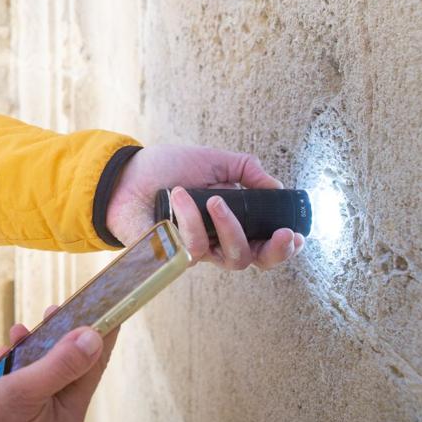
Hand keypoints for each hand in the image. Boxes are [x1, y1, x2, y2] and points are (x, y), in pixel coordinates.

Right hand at [0, 312, 116, 421]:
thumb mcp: (25, 388)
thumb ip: (61, 363)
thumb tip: (93, 338)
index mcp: (69, 411)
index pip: (94, 365)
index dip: (102, 334)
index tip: (108, 306)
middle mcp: (60, 415)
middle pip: (71, 366)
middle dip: (61, 336)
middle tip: (54, 310)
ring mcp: (42, 416)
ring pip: (47, 371)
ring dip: (35, 348)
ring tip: (18, 331)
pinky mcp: (23, 415)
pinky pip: (29, 382)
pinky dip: (19, 364)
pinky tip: (5, 355)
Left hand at [105, 144, 305, 270]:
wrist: (123, 174)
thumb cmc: (165, 168)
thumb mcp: (212, 160)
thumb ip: (246, 170)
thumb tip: (277, 188)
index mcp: (229, 219)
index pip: (265, 242)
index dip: (285, 246)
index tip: (297, 234)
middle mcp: (216, 240)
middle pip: (255, 261)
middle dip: (276, 252)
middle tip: (283, 234)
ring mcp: (194, 250)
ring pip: (231, 257)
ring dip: (228, 225)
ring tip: (211, 198)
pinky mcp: (173, 256)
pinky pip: (195, 247)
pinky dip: (191, 219)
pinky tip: (179, 196)